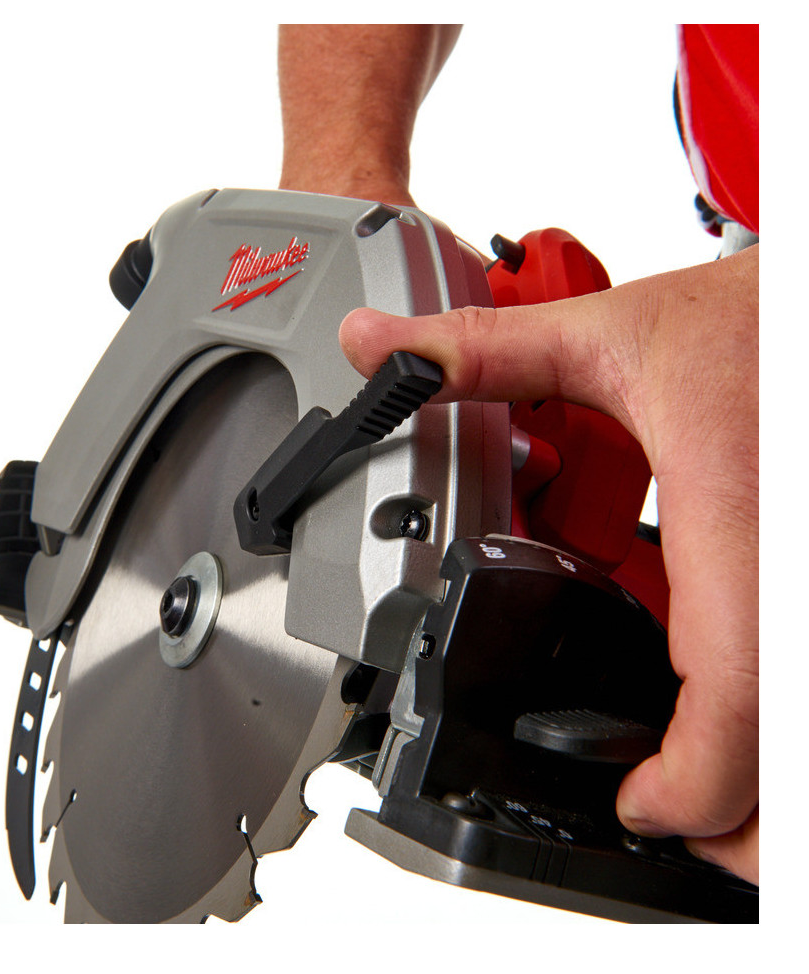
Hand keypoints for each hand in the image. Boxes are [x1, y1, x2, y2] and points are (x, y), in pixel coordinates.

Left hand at [339, 245, 758, 883]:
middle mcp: (793, 566)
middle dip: (742, 826)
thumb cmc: (755, 316)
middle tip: (673, 818)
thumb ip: (483, 349)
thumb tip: (377, 346)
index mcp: (737, 520)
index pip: (735, 694)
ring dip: (768, 787)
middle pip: (796, 763)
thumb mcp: (613, 333)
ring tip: (709, 784)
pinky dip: (781, 726)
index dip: (689, 782)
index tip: (638, 803)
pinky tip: (744, 706)